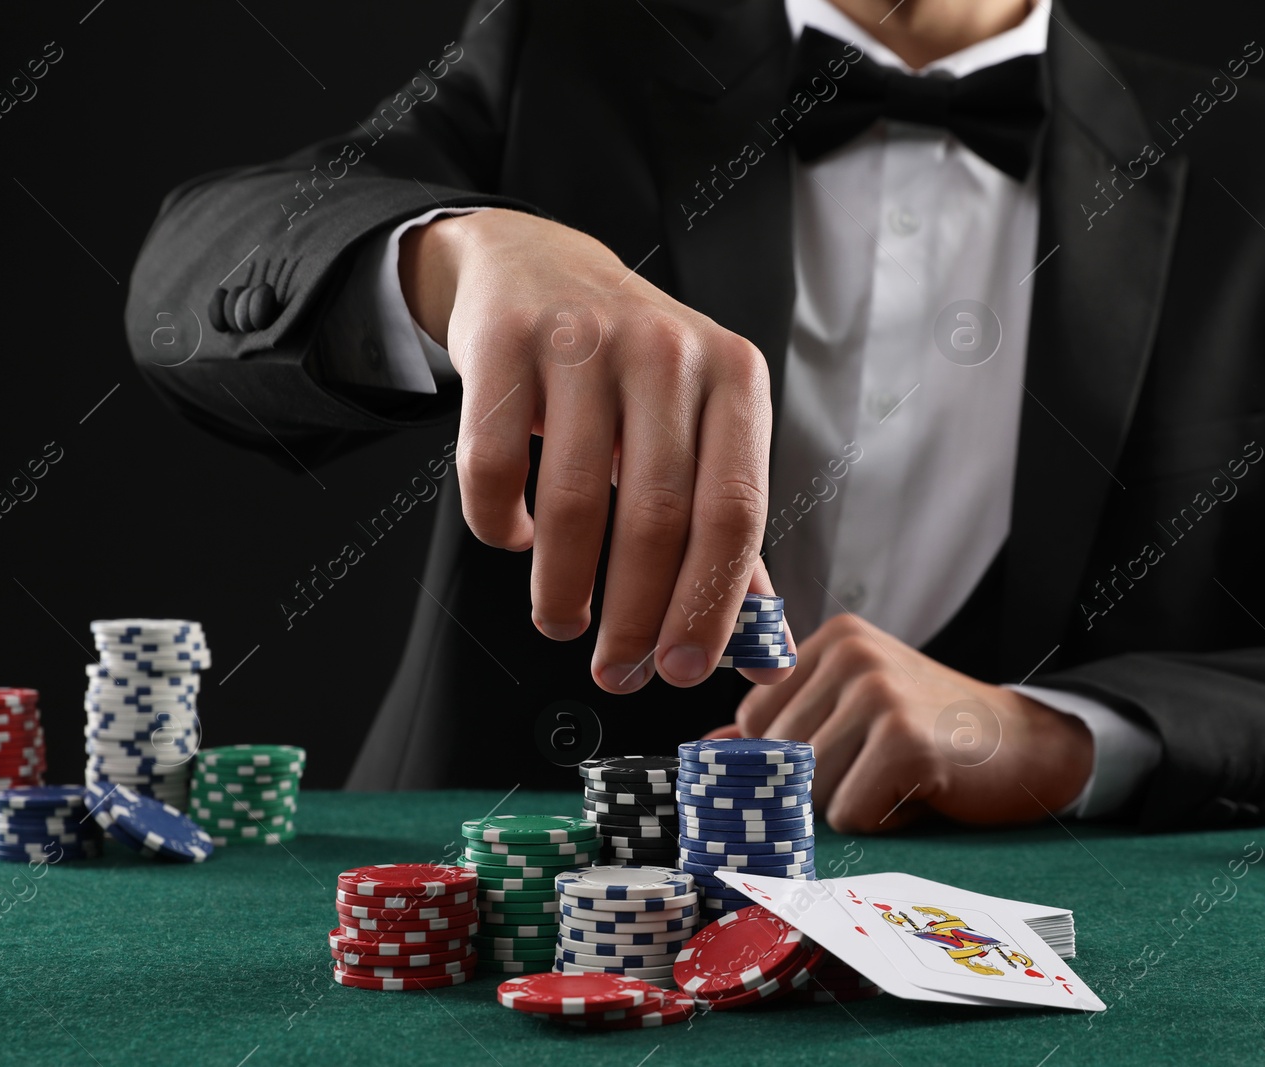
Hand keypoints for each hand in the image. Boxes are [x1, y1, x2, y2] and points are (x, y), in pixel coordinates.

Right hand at [400, 209, 793, 692]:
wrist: (537, 263)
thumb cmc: (634, 373)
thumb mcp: (701, 428)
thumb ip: (729, 539)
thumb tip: (770, 658)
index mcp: (735, 378)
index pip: (734, 512)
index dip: (710, 604)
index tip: (682, 670)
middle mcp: (668, 351)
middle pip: (658, 517)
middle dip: (636, 616)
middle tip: (617, 671)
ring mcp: (585, 341)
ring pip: (575, 501)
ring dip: (563, 588)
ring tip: (562, 621)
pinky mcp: (505, 343)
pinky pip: (494, 467)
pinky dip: (500, 526)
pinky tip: (516, 538)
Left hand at [712, 614, 1093, 832]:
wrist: (1029, 745)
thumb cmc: (934, 734)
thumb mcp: (855, 715)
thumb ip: (783, 730)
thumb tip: (705, 756)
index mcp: (832, 640)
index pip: (755, 722)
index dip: (795, 758)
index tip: (852, 748)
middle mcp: (851, 654)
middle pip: (780, 758)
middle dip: (825, 786)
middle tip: (883, 767)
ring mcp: (879, 692)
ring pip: (810, 789)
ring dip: (854, 804)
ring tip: (900, 777)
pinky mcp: (904, 739)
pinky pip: (849, 814)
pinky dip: (881, 821)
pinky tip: (919, 791)